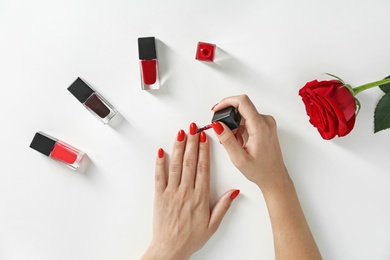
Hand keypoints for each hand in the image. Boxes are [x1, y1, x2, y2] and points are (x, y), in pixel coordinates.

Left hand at [142, 123, 239, 259]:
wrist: (170, 249)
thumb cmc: (191, 238)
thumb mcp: (213, 225)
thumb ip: (223, 206)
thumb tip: (233, 192)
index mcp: (200, 198)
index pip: (203, 168)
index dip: (204, 150)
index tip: (205, 137)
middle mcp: (185, 192)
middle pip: (190, 162)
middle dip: (192, 142)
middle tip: (194, 128)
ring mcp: (171, 193)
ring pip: (176, 165)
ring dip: (178, 148)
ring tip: (181, 133)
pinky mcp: (159, 196)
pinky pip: (159, 176)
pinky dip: (159, 163)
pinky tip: (161, 152)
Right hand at [211, 95, 287, 190]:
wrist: (274, 177)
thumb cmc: (261, 170)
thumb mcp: (239, 158)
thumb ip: (227, 139)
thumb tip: (217, 124)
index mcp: (260, 127)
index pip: (242, 102)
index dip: (226, 102)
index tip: (217, 109)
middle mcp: (266, 121)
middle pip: (242, 107)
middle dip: (229, 117)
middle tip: (224, 133)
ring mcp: (267, 122)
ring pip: (244, 114)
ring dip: (234, 124)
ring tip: (234, 142)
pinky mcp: (266, 125)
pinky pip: (249, 119)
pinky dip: (240, 127)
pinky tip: (240, 141)